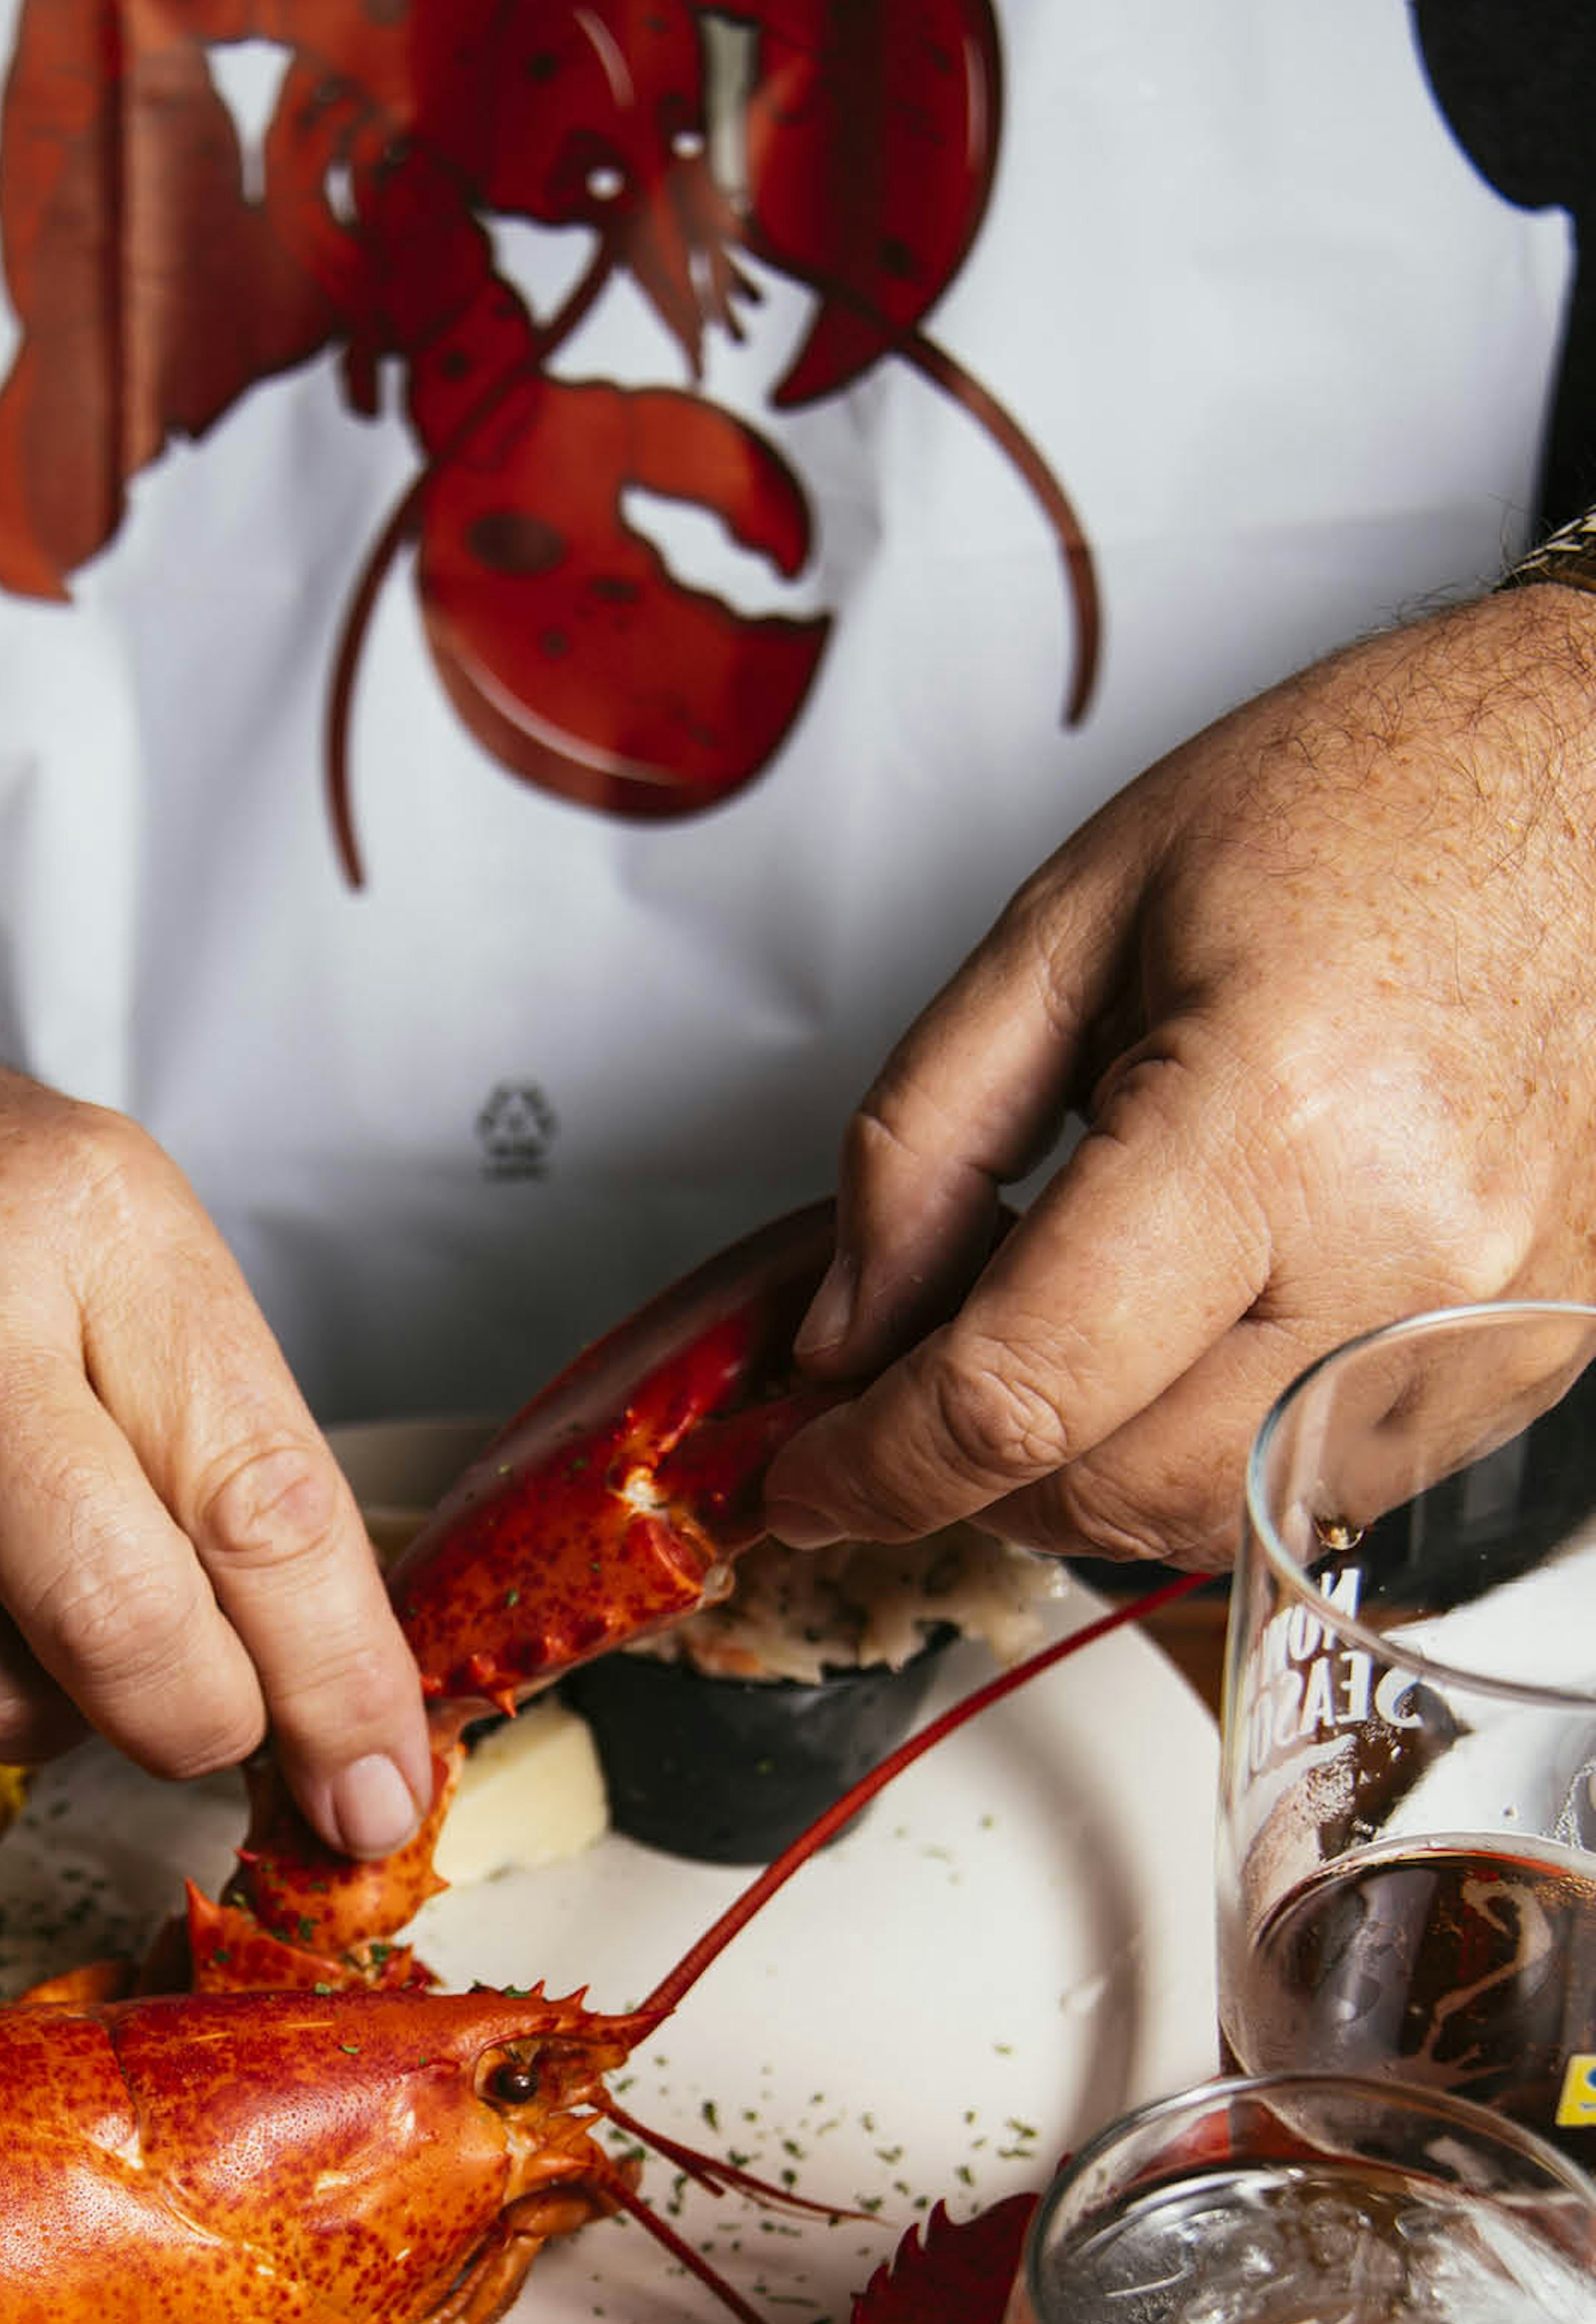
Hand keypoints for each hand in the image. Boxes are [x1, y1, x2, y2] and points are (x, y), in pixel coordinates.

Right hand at [0, 956, 435, 1841]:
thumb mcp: (85, 1213)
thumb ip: (206, 1415)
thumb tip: (325, 1664)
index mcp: (80, 1225)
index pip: (266, 1505)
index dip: (340, 1681)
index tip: (372, 1782)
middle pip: (128, 1629)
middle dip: (195, 1723)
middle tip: (188, 1716)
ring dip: (11, 1713)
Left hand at [764, 592, 1595, 1565]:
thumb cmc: (1367, 804)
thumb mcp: (1073, 920)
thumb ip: (920, 1142)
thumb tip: (843, 1332)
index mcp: (1270, 1122)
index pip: (1018, 1392)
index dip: (874, 1464)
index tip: (800, 1479)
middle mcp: (1397, 1256)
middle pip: (1110, 1490)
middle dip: (973, 1473)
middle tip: (909, 1386)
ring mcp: (1478, 1328)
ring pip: (1210, 1519)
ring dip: (1087, 1474)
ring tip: (1053, 1337)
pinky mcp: (1523, 1363)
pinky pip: (1317, 1483)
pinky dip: (1207, 1447)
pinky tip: (1182, 1336)